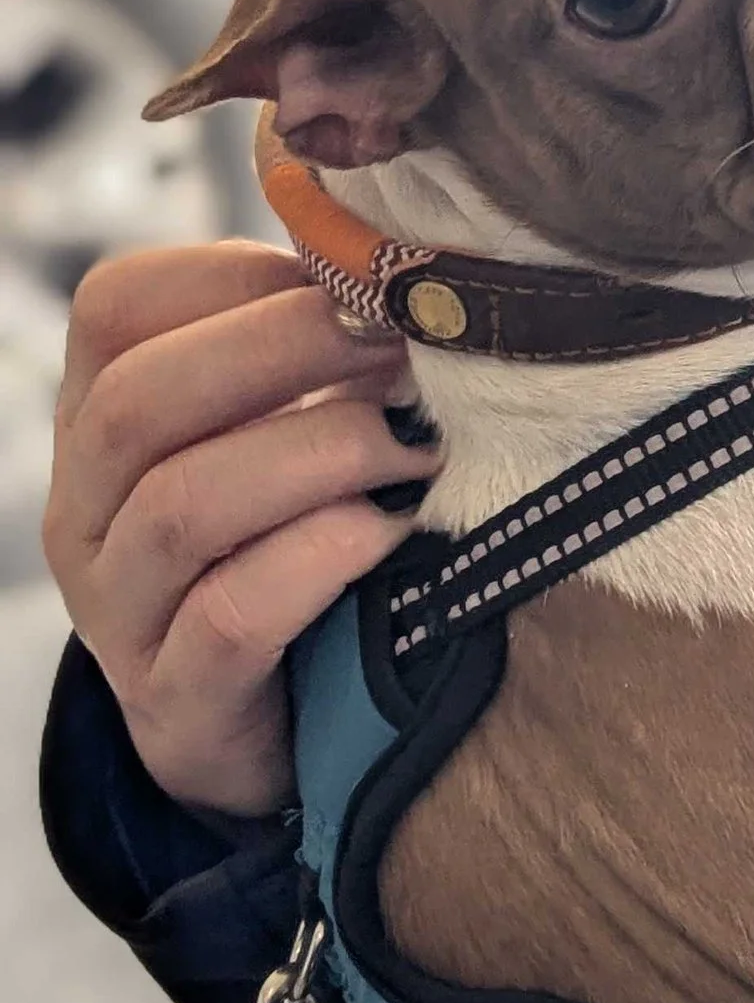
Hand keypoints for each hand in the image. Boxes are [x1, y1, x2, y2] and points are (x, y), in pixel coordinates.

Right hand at [44, 243, 439, 819]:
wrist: (277, 728)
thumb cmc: (294, 540)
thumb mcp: (283, 431)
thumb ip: (317, 352)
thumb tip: (407, 273)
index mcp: (102, 420)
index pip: (116, 307)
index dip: (234, 276)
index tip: (347, 285)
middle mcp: (87, 511)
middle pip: (139, 401)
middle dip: (286, 350)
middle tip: (403, 347)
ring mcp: (120, 614)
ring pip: (181, 508)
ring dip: (318, 455)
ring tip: (416, 446)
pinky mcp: (179, 704)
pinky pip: (229, 619)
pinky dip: (318, 560)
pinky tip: (389, 530)